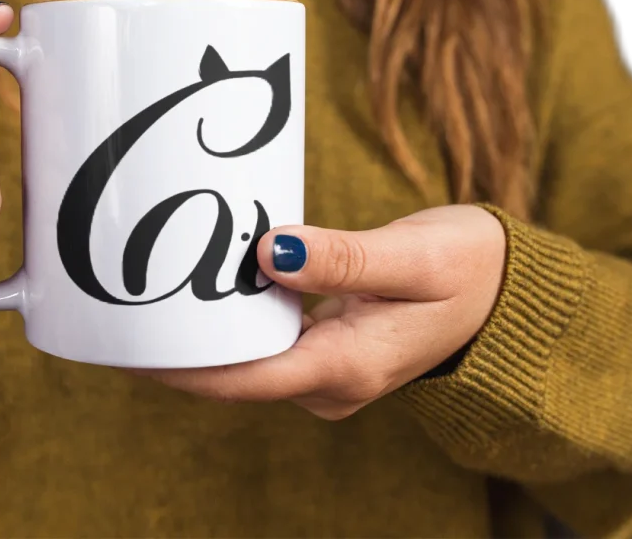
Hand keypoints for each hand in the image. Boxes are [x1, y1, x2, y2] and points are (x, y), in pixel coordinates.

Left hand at [137, 204, 506, 419]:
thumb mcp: (415, 259)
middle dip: (181, 348)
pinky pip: (268, 340)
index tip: (133, 343)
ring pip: (248, 357)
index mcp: (347, 367)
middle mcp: (330, 380)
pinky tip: (210, 287)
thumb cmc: (470, 271)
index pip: (243, 379)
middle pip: (236, 372)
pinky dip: (237, 318)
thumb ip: (344, 259)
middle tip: (125, 306)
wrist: (506, 291)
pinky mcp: (328, 348)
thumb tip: (269, 252)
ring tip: (153, 292)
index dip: (183, 366)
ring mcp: (328, 368)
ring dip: (206, 332)